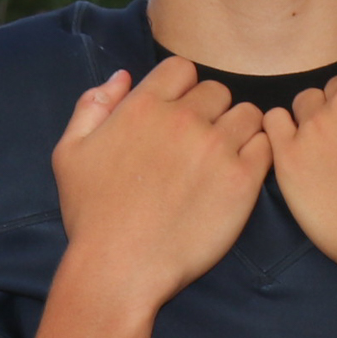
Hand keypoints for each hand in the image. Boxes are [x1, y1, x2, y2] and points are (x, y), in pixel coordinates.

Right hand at [52, 60, 270, 313]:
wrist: (119, 269)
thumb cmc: (91, 215)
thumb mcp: (70, 153)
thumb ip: (93, 106)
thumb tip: (122, 77)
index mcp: (144, 106)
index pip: (182, 68)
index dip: (181, 89)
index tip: (177, 116)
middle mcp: (184, 120)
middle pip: (217, 91)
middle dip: (210, 112)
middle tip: (199, 145)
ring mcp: (216, 148)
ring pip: (248, 114)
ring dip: (238, 130)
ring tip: (223, 159)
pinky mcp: (242, 180)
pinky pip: (266, 146)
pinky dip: (258, 154)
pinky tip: (239, 174)